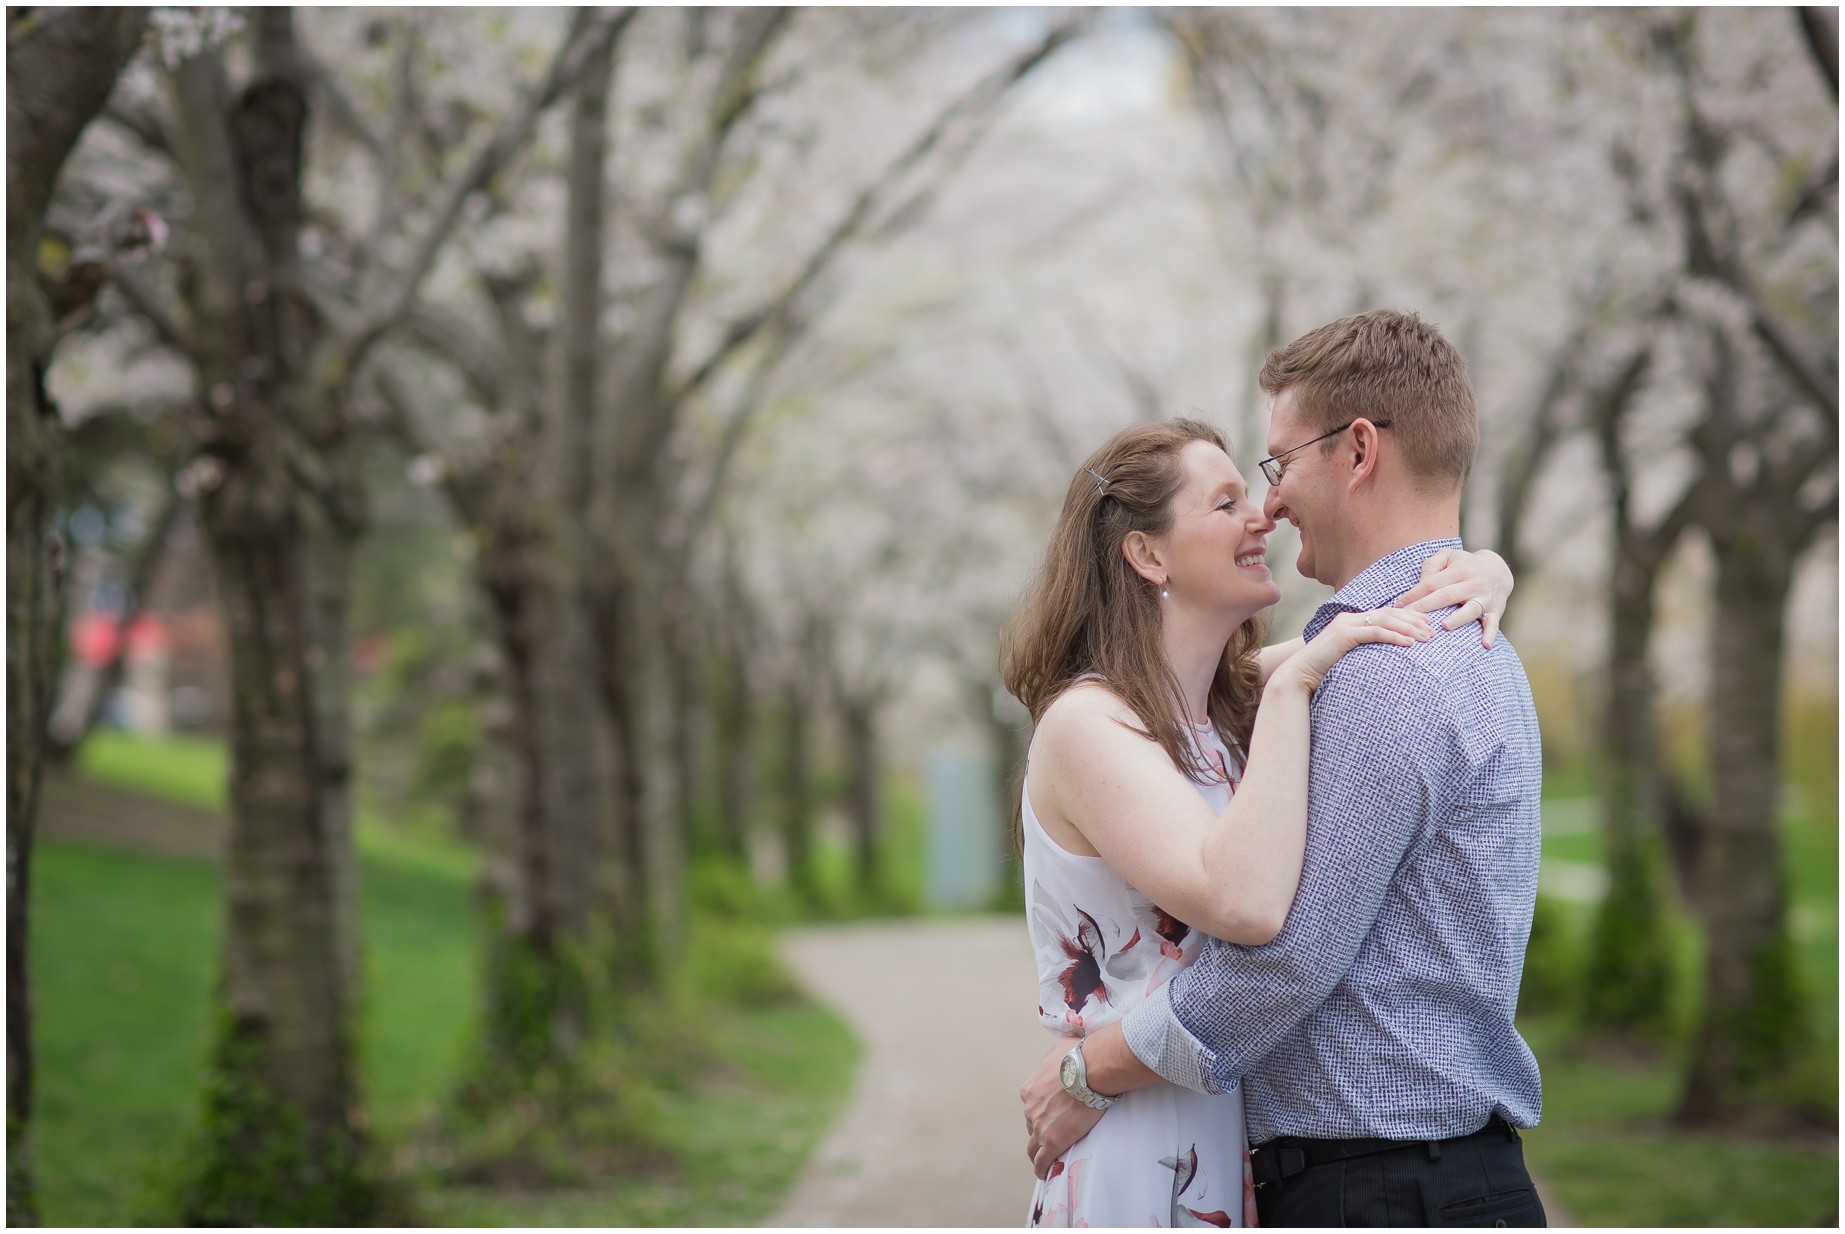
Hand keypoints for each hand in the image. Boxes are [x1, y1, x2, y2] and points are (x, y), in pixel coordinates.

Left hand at [1020, 1038, 1104, 1179]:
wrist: (1092, 1070)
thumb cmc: (1080, 1056)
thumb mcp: (1059, 1049)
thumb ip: (1053, 1057)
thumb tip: (1056, 1055)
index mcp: (1030, 1089)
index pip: (1032, 1106)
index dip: (1041, 1111)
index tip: (1050, 1114)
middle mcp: (1031, 1109)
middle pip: (1032, 1125)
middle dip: (1041, 1129)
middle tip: (1053, 1134)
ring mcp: (1040, 1127)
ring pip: (1033, 1146)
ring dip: (1038, 1151)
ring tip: (1045, 1159)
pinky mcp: (1053, 1142)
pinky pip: (1042, 1161)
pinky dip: (1041, 1168)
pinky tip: (1044, 1173)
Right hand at [1281, 607, 1433, 693]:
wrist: (1297, 678)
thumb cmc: (1322, 674)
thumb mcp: (1348, 661)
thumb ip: (1363, 654)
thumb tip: (1384, 662)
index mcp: (1350, 622)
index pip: (1384, 613)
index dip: (1408, 617)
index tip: (1427, 625)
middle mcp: (1348, 619)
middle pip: (1388, 612)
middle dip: (1414, 620)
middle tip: (1433, 631)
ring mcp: (1345, 625)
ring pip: (1384, 619)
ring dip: (1409, 628)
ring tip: (1427, 638)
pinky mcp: (1343, 635)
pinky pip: (1375, 632)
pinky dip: (1395, 636)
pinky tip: (1410, 643)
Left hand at [1393, 547, 1513, 646]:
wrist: (1499, 570)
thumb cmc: (1464, 564)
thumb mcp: (1448, 556)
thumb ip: (1431, 566)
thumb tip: (1421, 584)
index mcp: (1459, 570)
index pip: (1432, 583)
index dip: (1414, 594)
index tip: (1397, 606)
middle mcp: (1473, 583)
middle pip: (1446, 596)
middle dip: (1425, 607)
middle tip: (1408, 618)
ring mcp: (1485, 598)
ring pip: (1470, 609)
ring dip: (1457, 619)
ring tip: (1444, 626)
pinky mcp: (1496, 610)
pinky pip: (1494, 623)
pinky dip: (1490, 634)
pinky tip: (1485, 645)